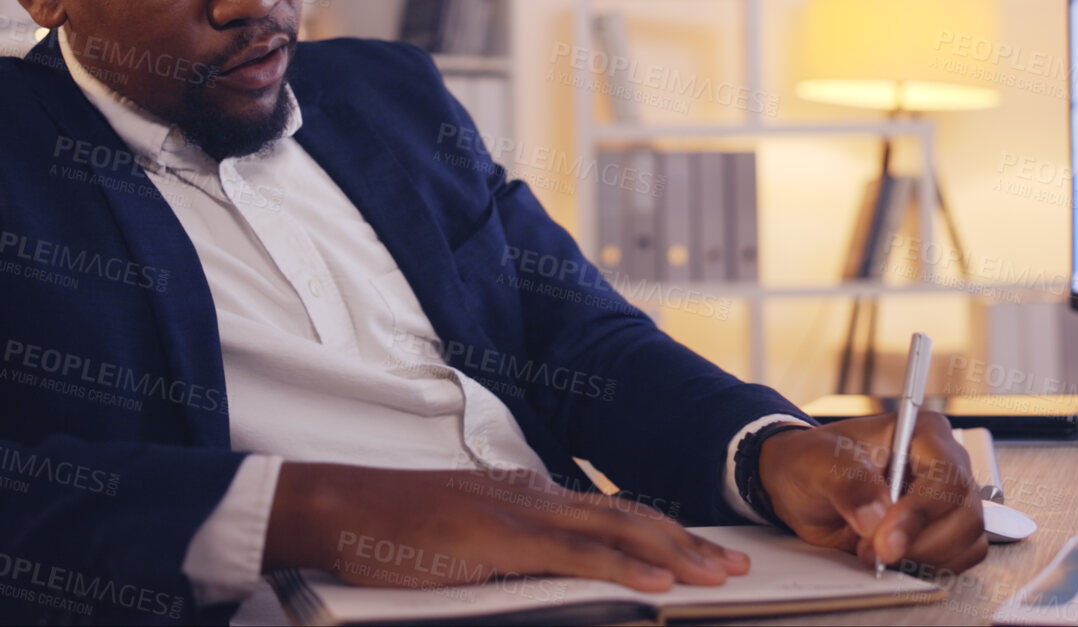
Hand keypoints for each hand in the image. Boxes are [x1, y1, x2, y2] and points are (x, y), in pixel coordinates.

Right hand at [263, 462, 750, 591]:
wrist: (341, 509)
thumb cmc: (393, 531)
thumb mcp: (467, 543)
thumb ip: (513, 556)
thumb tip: (551, 580)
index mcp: (529, 498)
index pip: (613, 515)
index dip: (666, 534)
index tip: (706, 554)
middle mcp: (534, 498)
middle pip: (630, 518)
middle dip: (689, 543)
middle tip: (737, 567)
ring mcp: (519, 514)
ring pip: (615, 531)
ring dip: (673, 554)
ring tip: (716, 575)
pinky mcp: (500, 537)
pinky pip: (574, 555)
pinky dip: (623, 566)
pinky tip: (657, 580)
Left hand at [756, 413, 986, 573]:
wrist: (803, 485)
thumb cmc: (815, 461)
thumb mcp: (819, 461)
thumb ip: (848, 482)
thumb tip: (876, 516)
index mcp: (923, 433)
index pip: (947, 477)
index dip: (920, 513)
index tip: (885, 539)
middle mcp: (945, 466)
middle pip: (966, 515)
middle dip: (920, 543)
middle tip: (875, 549)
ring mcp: (948, 502)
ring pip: (966, 542)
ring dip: (921, 558)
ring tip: (874, 548)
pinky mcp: (943, 532)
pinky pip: (956, 560)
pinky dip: (925, 568)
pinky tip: (891, 557)